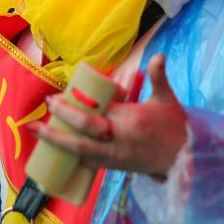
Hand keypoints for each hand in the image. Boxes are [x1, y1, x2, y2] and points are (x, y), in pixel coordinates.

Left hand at [31, 55, 186, 177]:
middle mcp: (120, 140)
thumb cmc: (174, 126)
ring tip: (37, 131)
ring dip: (57, 142)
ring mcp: (116, 157)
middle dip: (62, 119)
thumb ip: (158, 76)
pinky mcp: (115, 168)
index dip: (75, 105)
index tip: (57, 97)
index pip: (98, 111)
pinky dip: (71, 157)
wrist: (186, 160)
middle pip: (85, 132)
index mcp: (131, 120)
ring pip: (82, 152)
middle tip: (47, 104)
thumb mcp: (166, 99)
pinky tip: (54, 152)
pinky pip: (88, 164)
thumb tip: (158, 55)